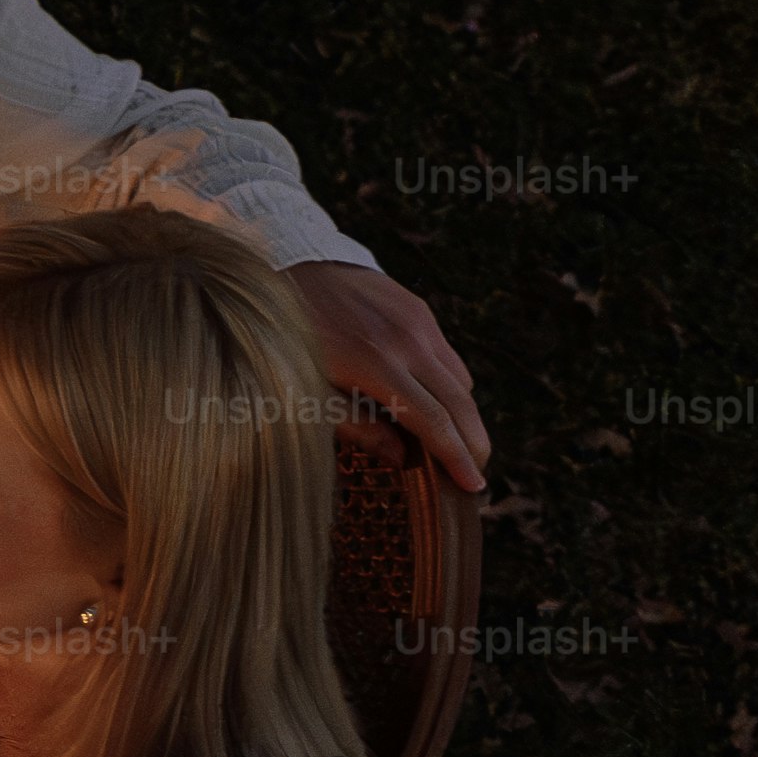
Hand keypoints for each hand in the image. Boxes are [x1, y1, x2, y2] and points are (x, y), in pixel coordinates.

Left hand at [284, 260, 488, 495]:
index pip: (433, 421)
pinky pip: (447, 356)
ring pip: (460, 379)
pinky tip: (431, 403)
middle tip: (476, 476)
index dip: (457, 457)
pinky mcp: (418, 309)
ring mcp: (417, 322)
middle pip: (461, 402)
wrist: (284, 270)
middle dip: (474, 442)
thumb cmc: (281, 342)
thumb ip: (355, 425)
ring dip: (463, 415)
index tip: (474, 486)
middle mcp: (407, 341)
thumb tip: (402, 458)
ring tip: (452, 445)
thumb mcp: (303, 393)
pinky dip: (449, 385)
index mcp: (376, 366)